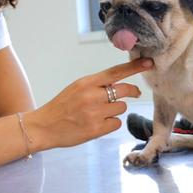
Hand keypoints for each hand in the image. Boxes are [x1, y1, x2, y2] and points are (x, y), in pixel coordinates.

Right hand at [28, 58, 152, 148]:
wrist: (43, 126)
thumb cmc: (62, 106)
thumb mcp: (77, 88)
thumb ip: (97, 85)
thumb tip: (120, 83)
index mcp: (87, 83)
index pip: (116, 72)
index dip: (134, 67)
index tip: (149, 63)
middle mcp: (92, 96)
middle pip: (124, 90)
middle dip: (132, 92)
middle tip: (135, 93)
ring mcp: (94, 114)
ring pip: (121, 108)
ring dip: (116, 110)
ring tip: (100, 113)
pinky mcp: (96, 130)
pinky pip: (116, 123)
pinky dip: (110, 124)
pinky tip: (97, 124)